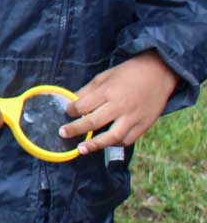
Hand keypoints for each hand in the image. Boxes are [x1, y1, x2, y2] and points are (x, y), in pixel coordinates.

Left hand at [64, 51, 179, 154]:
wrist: (159, 72)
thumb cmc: (128, 73)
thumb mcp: (104, 76)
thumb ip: (88, 91)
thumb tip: (72, 102)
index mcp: (108, 92)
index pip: (83, 106)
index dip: (71, 110)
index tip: (67, 111)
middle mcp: (120, 106)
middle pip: (93, 122)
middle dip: (75, 129)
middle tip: (62, 133)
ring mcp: (134, 117)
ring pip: (112, 136)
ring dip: (95, 145)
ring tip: (82, 149)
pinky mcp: (145, 124)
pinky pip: (128, 139)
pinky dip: (116, 143)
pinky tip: (106, 143)